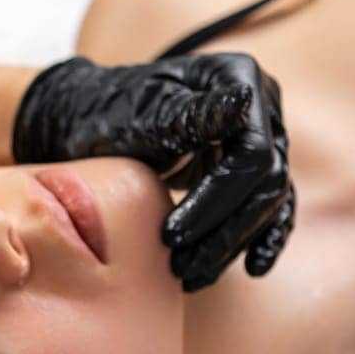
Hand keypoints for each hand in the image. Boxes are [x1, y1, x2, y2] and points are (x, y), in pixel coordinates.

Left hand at [12, 51, 295, 292]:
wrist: (84, 118)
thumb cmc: (106, 110)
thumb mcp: (138, 115)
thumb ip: (188, 116)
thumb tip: (242, 101)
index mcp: (237, 77)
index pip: (251, 154)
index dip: (217, 200)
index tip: (170, 235)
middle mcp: (258, 102)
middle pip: (265, 181)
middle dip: (223, 231)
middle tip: (180, 266)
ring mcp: (260, 133)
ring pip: (268, 200)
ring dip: (232, 244)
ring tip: (192, 276)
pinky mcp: (249, 164)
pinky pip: (270, 205)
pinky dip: (259, 236)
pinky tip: (253, 267)